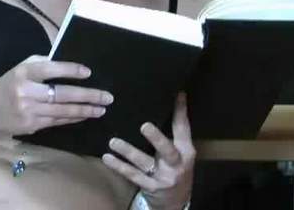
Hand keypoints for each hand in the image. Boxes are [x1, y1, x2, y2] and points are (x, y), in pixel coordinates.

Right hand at [0, 55, 113, 135]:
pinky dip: (73, 118)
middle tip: (107, 97)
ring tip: (102, 108)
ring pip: (62, 111)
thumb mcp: (22, 68)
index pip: (50, 69)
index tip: (88, 72)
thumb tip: (70, 62)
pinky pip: (57, 121)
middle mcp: (26, 92)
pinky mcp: (31, 126)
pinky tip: (86, 115)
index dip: (69, 70)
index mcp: (23, 73)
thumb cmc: (9, 84)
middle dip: (87, 96)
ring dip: (85, 110)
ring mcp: (28, 111)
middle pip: (61, 94)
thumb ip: (43, 63)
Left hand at [102, 92, 194, 209]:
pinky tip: (107, 158)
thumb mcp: (181, 150)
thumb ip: (175, 130)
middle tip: (144, 126)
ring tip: (113, 142)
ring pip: (144, 164)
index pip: (183, 129)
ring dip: (128, 152)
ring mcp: (162, 177)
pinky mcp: (149, 187)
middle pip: (167, 151)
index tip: (177, 94)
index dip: (180, 112)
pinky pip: (132, 175)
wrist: (176, 201)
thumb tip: (171, 99)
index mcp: (186, 151)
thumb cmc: (176, 167)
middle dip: (156, 138)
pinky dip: (119, 166)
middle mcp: (176, 165)